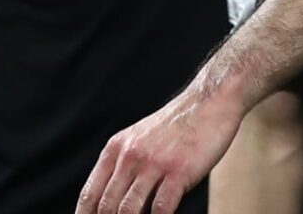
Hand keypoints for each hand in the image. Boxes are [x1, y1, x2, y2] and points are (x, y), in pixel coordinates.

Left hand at [76, 83, 244, 213]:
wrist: (212, 99)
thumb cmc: (180, 124)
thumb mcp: (141, 137)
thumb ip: (126, 166)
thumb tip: (118, 204)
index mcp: (116, 149)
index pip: (90, 195)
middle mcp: (131, 156)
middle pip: (107, 206)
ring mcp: (155, 163)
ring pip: (128, 210)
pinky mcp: (179, 171)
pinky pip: (160, 208)